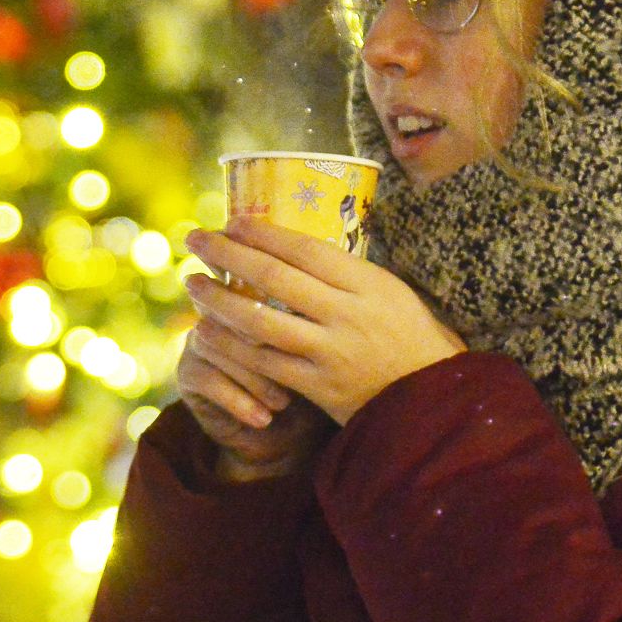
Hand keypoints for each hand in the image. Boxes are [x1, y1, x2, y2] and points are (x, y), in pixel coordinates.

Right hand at [175, 311, 331, 481]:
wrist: (282, 435)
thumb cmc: (309, 384)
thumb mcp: (314, 355)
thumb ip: (308, 328)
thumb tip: (313, 316)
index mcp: (254, 295)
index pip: (258, 291)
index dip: (278, 314)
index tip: (305, 344)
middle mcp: (221, 309)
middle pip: (236, 316)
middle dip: (268, 347)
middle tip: (298, 374)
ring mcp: (200, 338)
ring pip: (220, 347)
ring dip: (255, 379)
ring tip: (282, 403)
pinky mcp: (187, 371)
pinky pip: (208, 379)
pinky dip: (239, 401)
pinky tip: (263, 419)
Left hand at [180, 217, 468, 425]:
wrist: (430, 400)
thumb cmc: (409, 338)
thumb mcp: (390, 293)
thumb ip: (347, 273)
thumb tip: (292, 245)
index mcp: (368, 283)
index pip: (305, 249)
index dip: (263, 233)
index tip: (232, 221)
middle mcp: (347, 314)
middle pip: (274, 277)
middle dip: (228, 254)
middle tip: (195, 239)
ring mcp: (330, 352)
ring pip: (260, 321)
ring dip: (218, 300)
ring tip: (192, 283)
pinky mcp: (317, 387)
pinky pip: (263, 363)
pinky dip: (230, 346)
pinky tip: (206, 332)